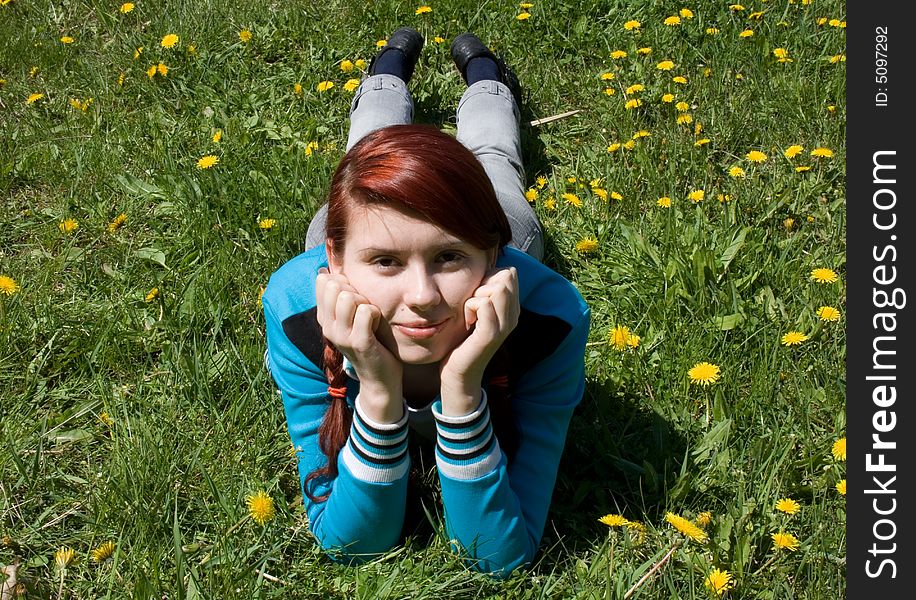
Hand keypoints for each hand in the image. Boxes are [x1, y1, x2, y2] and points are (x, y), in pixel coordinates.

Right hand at [315, 268, 402, 419]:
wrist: (379, 377)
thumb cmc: (369, 341)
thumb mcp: (350, 318)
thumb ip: (339, 296)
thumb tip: (325, 271)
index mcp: (324, 319)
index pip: (323, 282)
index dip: (343, 281)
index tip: (354, 296)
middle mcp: (328, 327)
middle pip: (336, 287)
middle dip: (356, 290)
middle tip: (365, 309)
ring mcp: (342, 336)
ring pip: (349, 298)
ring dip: (366, 302)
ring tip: (370, 317)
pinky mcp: (359, 342)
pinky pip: (367, 311)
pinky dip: (376, 313)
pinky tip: (377, 325)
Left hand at [439, 267, 518, 412]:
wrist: (459, 372)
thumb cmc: (463, 339)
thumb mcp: (476, 311)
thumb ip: (483, 291)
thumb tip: (485, 268)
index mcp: (512, 309)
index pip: (509, 273)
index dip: (489, 276)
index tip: (477, 295)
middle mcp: (513, 316)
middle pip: (505, 278)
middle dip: (483, 284)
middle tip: (472, 305)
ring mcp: (504, 326)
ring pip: (497, 289)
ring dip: (476, 296)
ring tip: (470, 314)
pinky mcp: (491, 335)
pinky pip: (484, 305)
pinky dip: (470, 307)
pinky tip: (468, 322)